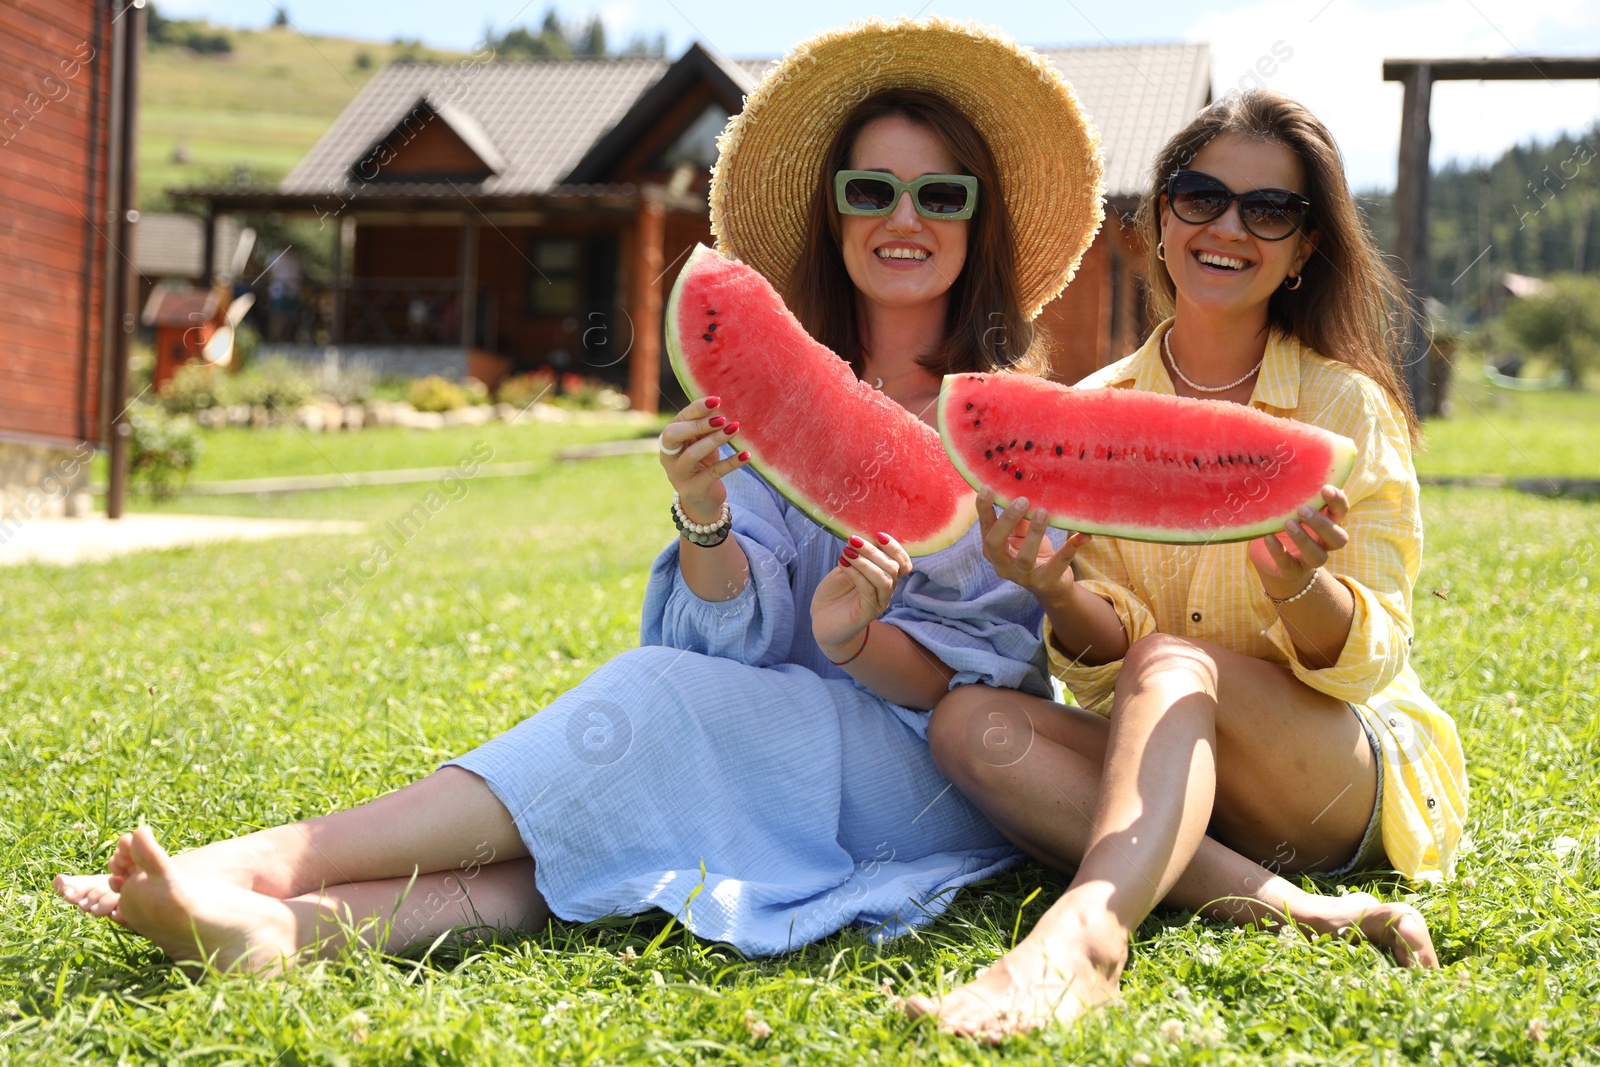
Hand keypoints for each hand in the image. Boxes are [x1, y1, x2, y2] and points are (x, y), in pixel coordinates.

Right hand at [658, 396, 749, 521]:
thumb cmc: (703, 465)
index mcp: (669, 441)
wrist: (702, 502)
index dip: (696, 409)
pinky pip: (713, 473)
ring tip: (735, 429)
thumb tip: (721, 406)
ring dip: (715, 440)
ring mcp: (678, 475)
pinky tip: (746, 455)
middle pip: (674, 435)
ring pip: (693, 454)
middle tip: (722, 418)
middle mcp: (668, 457)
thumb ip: (704, 428)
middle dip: (698, 424)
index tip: (717, 401)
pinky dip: (731, 462)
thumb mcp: (701, 445)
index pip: (679, 420)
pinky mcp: (693, 489)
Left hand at [811, 531, 913, 655]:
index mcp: (886, 578)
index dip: (895, 548)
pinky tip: (842, 562)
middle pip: (893, 568)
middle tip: (853, 541)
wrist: (821, 620)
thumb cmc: (834, 593)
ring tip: (847, 551)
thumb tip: (861, 536)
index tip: (878, 535)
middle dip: (873, 551)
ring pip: (884, 580)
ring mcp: (878, 603)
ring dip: (865, 562)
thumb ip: (857, 555)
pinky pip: (868, 590)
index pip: (903, 563)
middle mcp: (887, 591)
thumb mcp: (846, 568)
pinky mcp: (866, 613)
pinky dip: (855, 573)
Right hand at [975, 487, 1089, 609]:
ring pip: (1024, 558)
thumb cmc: (1033, 553)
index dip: (984, 509)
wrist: (1051, 585)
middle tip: (1022, 500)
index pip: (985, 528)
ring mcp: (1023, 576)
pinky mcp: (1046, 582)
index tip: (988, 488)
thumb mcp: (1024, 534)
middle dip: (1007, 520)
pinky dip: (1070, 549)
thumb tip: (1024, 490)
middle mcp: (1003, 565)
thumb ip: (1020, 518)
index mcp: (993, 550)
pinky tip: (1082, 535)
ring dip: (1034, 534)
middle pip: (995, 544)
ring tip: (1043, 512)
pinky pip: (1058, 565)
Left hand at [1249, 484, 1349, 597]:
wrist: (1271, 559)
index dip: (1338, 501)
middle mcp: (1324, 542)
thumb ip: (1292, 491)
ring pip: (1319, 556)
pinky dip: (1279, 552)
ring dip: (1304, 539)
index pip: (1341, 511)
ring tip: (1287, 524)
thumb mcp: (1288, 507)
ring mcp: (1309, 559)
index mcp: (1327, 521)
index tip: (1326, 488)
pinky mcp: (1292, 570)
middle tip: (1303, 510)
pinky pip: (1289, 565)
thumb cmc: (1283, 523)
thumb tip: (1281, 460)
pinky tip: (1268, 538)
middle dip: (1323, 524)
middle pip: (1338, 538)